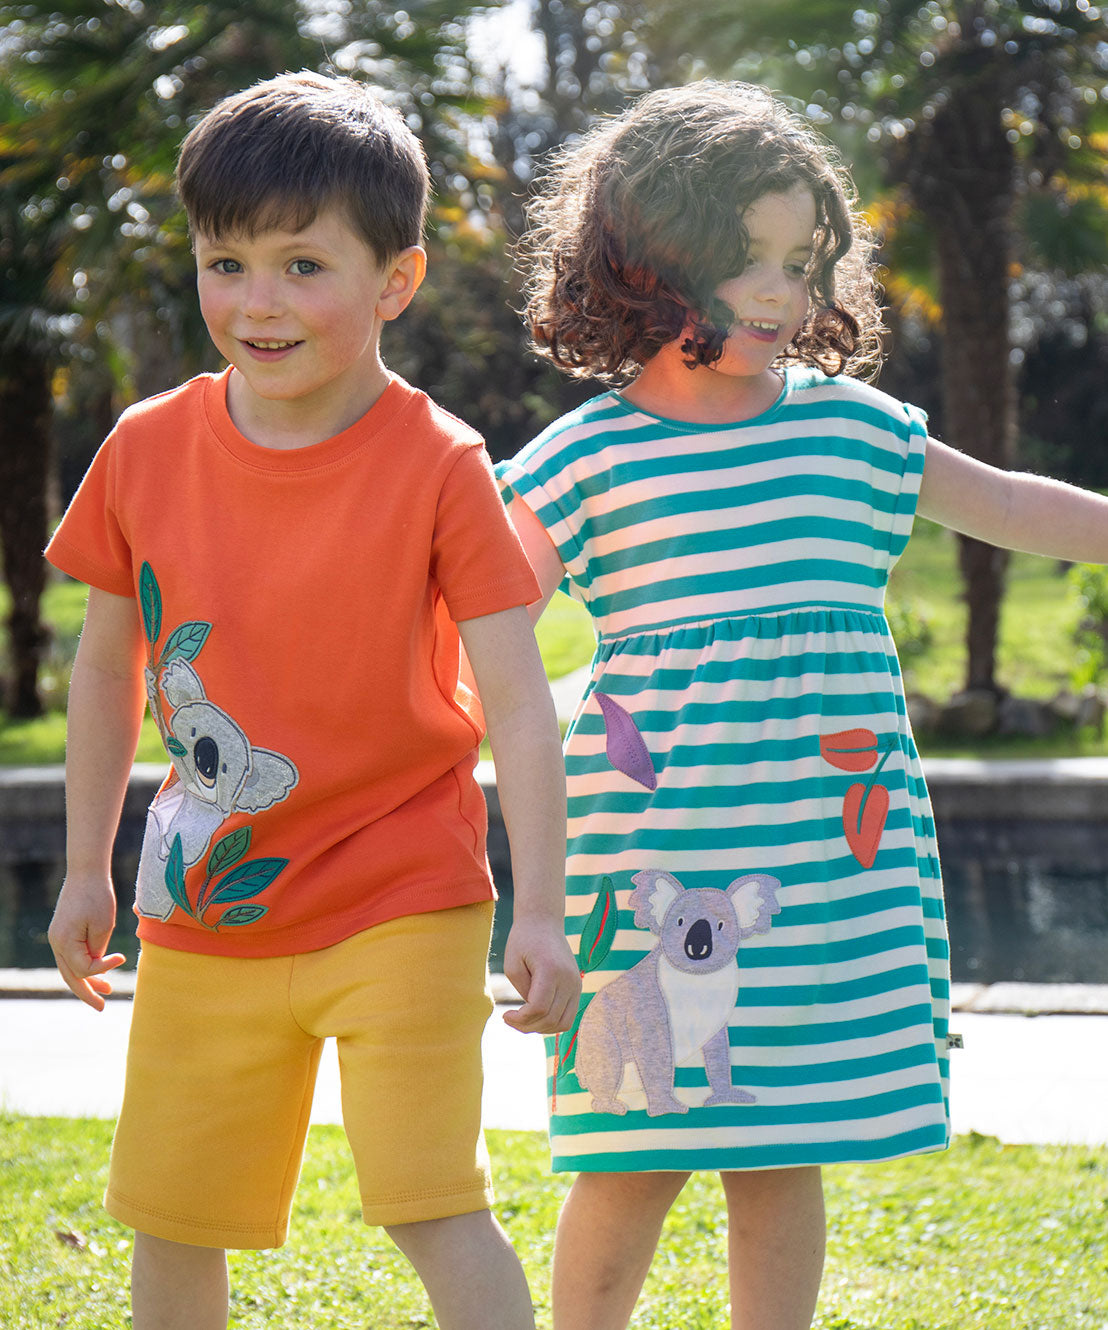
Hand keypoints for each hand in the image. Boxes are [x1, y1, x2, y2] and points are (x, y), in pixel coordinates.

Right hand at [47, 875, 126, 1010]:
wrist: (86, 871)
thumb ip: (97, 949)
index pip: (83, 969)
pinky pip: (72, 956)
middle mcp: (56, 943)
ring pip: (70, 968)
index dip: (103, 969)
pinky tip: (99, 972)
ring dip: (87, 981)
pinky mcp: (64, 932)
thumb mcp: (102, 925)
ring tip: (105, 991)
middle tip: (102, 1007)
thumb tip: (96, 966)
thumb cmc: (97, 895)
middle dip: (87, 993)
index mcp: (64, 942)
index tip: (121, 957)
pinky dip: (84, 966)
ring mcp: (58, 938)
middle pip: (71, 976)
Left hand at [501, 915, 580, 1034]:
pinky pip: (568, 1016)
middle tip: (510, 1020)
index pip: (539, 1009)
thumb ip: (522, 991)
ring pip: (563, 1023)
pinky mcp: (577, 987)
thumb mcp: (512, 964)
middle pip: (551, 1019)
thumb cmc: (523, 941)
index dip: (520, 1019)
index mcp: (551, 970)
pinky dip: (552, 1022)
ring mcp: (576, 984)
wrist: (544, 922)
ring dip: (541, 1028)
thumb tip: (532, 1013)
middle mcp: (569, 979)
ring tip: (523, 1020)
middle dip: (528, 1026)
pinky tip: (536, 1016)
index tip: (505, 1015)